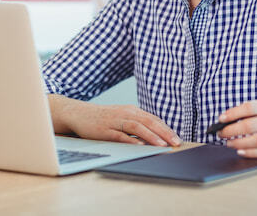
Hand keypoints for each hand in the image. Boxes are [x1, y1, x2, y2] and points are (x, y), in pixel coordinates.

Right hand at [55, 97, 180, 146]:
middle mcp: (126, 113)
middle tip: (176, 142)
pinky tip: (139, 146)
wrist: (79, 113)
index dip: (166, 129)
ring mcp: (115, 121)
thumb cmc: (103, 118)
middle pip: (149, 122)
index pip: (153, 119)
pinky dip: (130, 140)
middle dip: (164, 132)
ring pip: (137, 127)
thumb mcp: (122, 117)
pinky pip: (120, 135)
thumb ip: (136, 123)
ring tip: (162, 144)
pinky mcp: (104, 130)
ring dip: (151, 136)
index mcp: (132, 110)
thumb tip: (155, 134)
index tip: (177, 138)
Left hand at [216, 99, 256, 157]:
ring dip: (239, 143)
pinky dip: (251, 153)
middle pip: (251, 125)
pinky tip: (240, 151)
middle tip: (220, 133)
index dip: (233, 113)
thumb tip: (226, 120)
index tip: (220, 118)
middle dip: (232, 130)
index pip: (250, 108)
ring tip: (228, 143)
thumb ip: (251, 111)